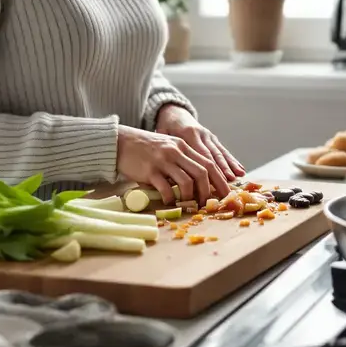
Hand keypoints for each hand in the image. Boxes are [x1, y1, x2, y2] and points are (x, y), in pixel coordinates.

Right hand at [115, 125, 229, 204]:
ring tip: (189, 204)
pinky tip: (169, 202)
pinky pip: (166, 188)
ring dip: (191, 196)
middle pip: (201, 173)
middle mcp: (176, 151)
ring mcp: (163, 160)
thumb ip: (181, 159)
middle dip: (208, 191)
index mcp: (183, 145)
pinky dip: (171, 198)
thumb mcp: (167, 147)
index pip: (208, 163)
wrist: (120, 142)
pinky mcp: (150, 171)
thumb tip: (197, 180)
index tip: (225, 192)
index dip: (219, 179)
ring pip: (187, 181)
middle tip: (208, 203)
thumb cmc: (144, 148)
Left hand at [155, 104, 245, 182]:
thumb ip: (168, 154)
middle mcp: (202, 135)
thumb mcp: (163, 137)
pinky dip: (232, 160)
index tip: (214, 185)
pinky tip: (240, 169)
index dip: (209, 171)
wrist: (173, 112)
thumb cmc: (165, 129)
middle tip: (227, 188)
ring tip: (238, 177)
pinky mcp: (213, 138)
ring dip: (230, 166)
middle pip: (214, 156)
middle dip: (223, 173)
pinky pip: (223, 150)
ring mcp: (209, 136)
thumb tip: (169, 176)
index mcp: (189, 135)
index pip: (201, 156)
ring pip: (221, 153)